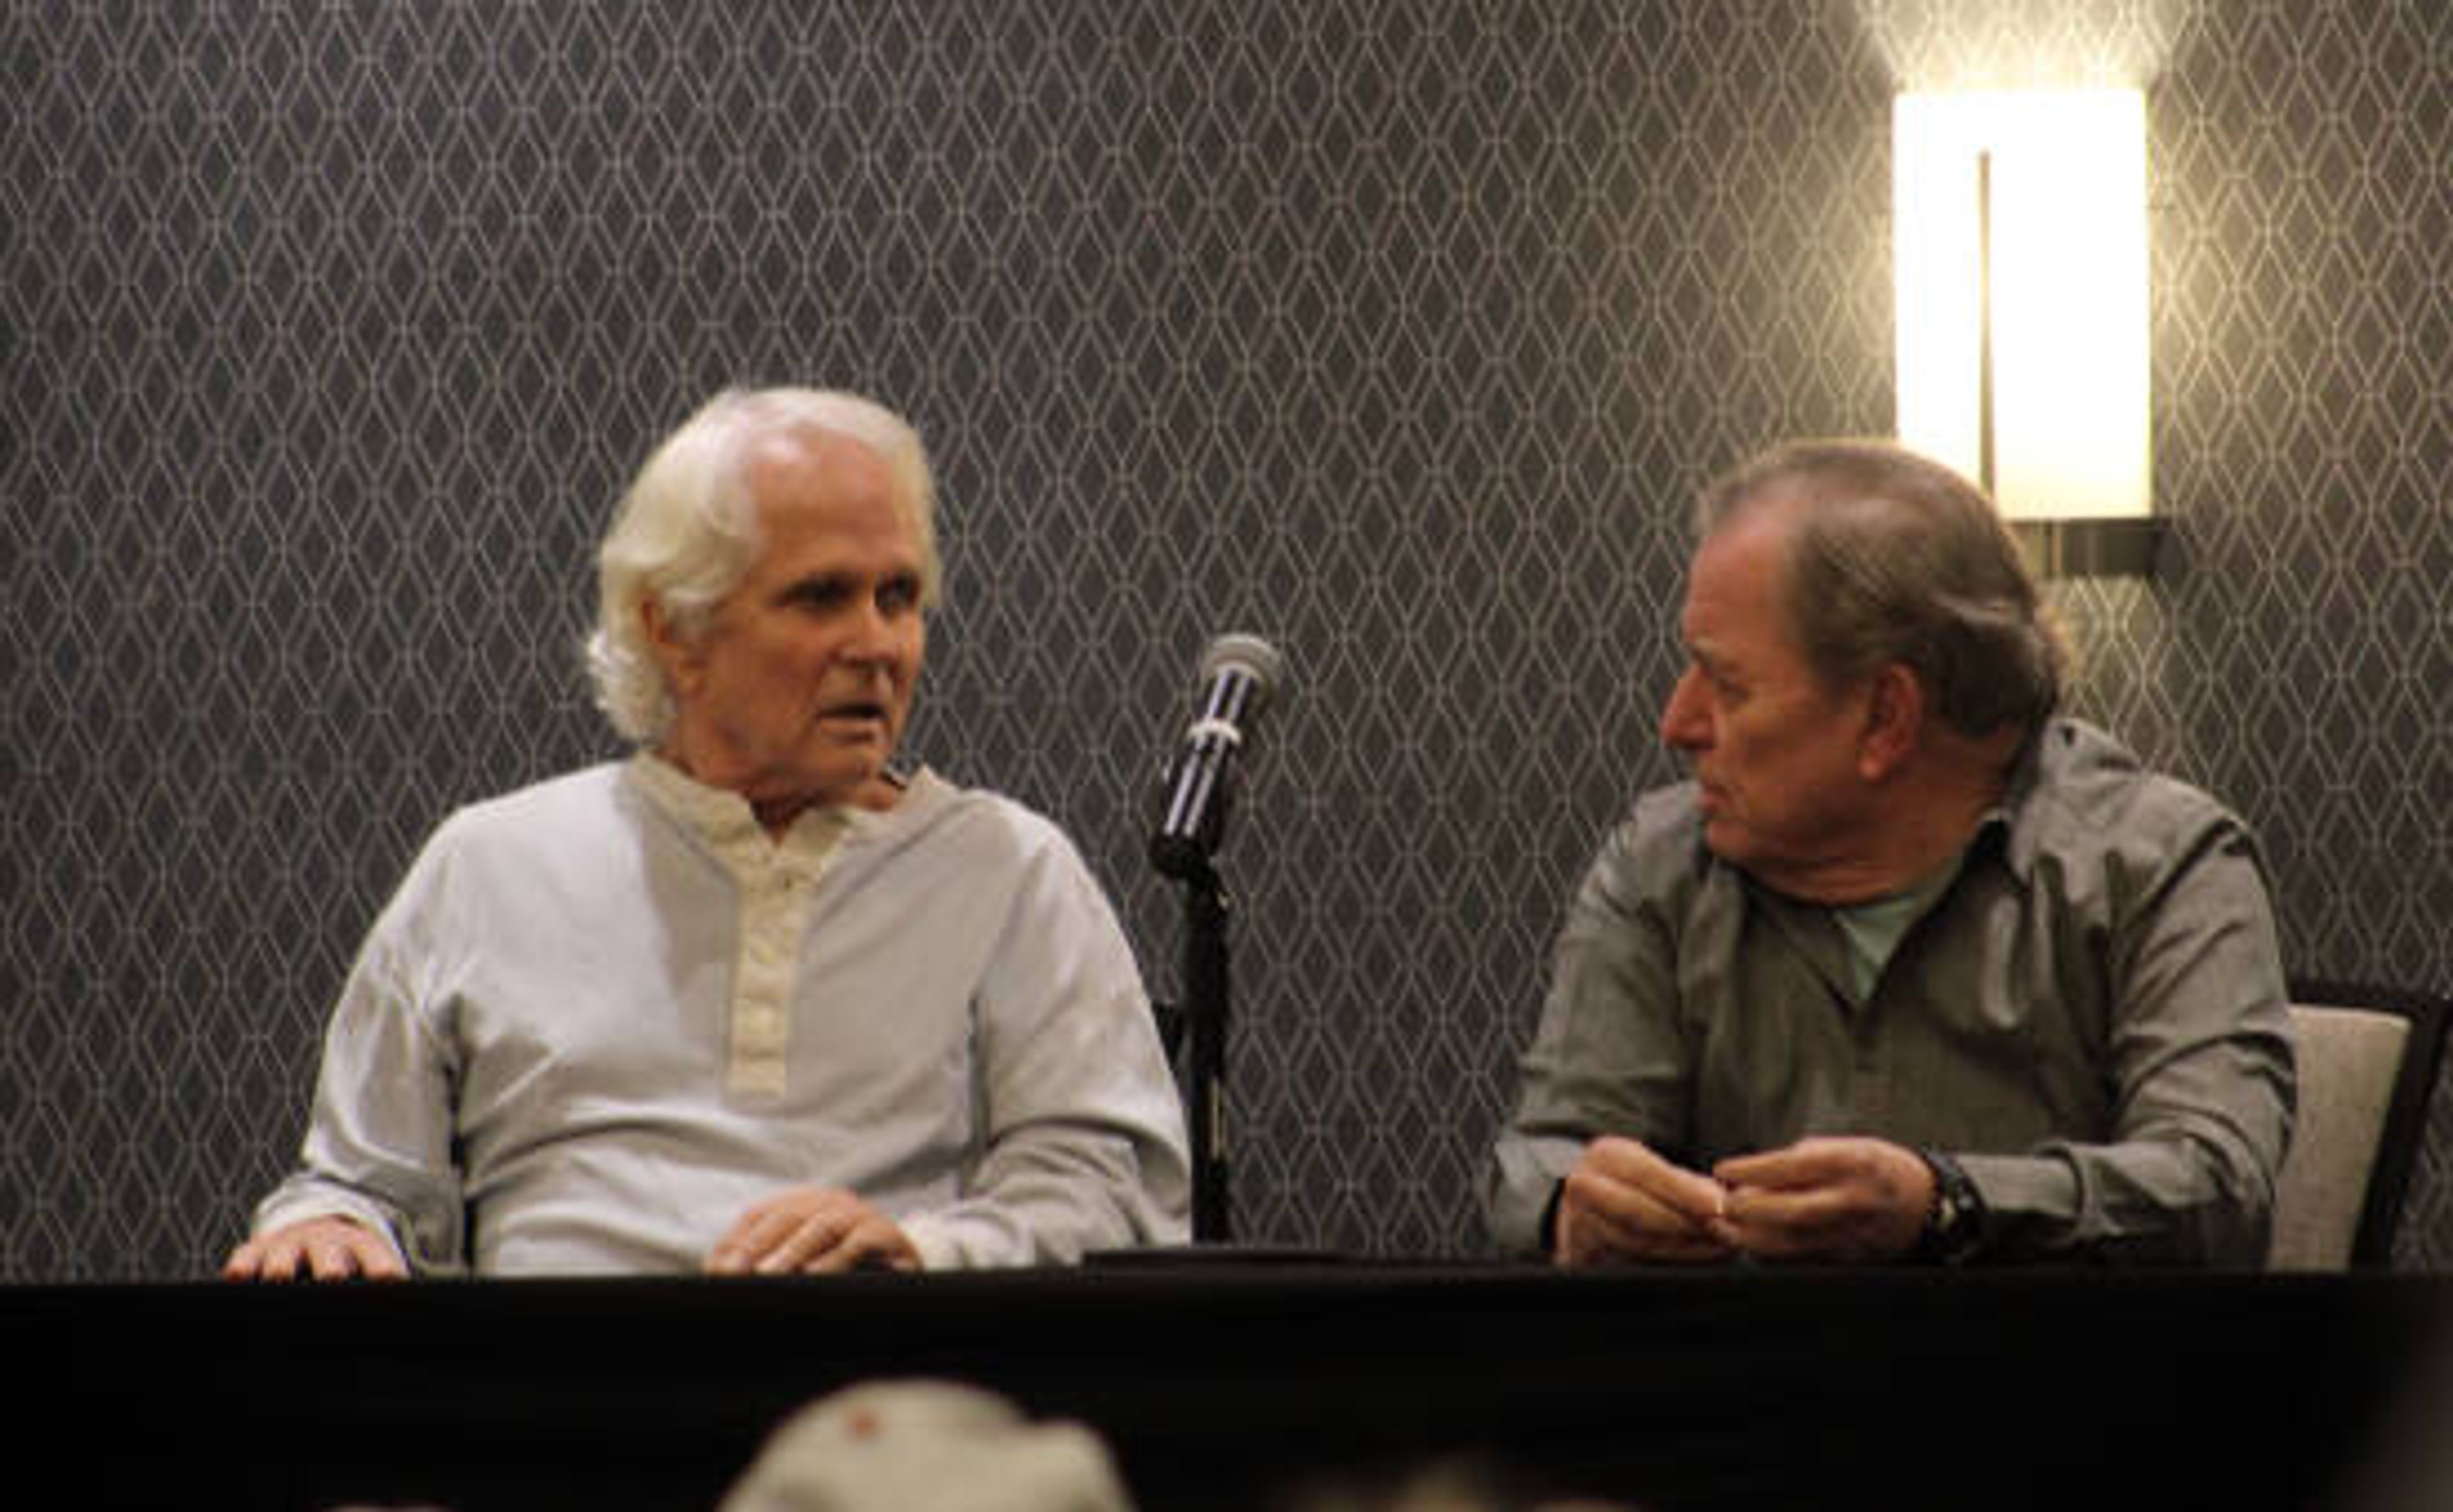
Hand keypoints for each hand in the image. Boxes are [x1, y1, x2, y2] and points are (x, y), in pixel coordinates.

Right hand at [222, 1215, 407, 1281]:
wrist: (314, 1227)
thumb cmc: (346, 1259)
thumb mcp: (369, 1264)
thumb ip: (383, 1282)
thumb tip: (409, 1316)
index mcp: (359, 1247)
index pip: (375, 1255)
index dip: (382, 1266)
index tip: (388, 1279)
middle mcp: (325, 1244)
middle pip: (330, 1254)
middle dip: (332, 1265)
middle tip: (334, 1276)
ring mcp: (289, 1245)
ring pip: (285, 1255)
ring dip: (283, 1267)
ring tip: (279, 1277)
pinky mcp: (256, 1251)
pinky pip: (247, 1257)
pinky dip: (242, 1268)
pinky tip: (237, 1278)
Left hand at [707, 1187, 920, 1275]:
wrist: (908, 1272)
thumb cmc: (847, 1272)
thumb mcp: (802, 1264)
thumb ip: (766, 1263)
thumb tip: (719, 1273)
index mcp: (804, 1204)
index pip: (761, 1214)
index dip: (737, 1240)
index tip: (715, 1270)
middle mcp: (831, 1202)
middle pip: (786, 1216)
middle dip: (757, 1246)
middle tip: (733, 1274)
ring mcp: (859, 1215)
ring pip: (819, 1226)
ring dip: (791, 1252)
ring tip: (767, 1276)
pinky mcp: (886, 1234)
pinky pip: (856, 1244)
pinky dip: (833, 1261)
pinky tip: (813, 1277)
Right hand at [1553, 1135, 1736, 1266]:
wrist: (1583, 1205)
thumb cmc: (1628, 1183)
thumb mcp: (1651, 1170)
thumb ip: (1685, 1183)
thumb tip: (1723, 1198)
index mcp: (1606, 1156)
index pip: (1647, 1173)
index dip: (1684, 1191)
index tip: (1716, 1205)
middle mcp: (1586, 1186)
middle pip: (1638, 1210)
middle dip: (1685, 1224)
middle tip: (1723, 1232)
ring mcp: (1579, 1221)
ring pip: (1636, 1240)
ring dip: (1682, 1246)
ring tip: (1718, 1247)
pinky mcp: (1580, 1252)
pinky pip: (1628, 1260)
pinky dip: (1666, 1259)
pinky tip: (1695, 1255)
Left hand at [1709, 1136, 1932, 1262]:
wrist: (1925, 1202)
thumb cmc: (1876, 1167)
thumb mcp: (1845, 1147)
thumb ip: (1800, 1161)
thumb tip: (1750, 1178)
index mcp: (1852, 1163)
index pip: (1793, 1166)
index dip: (1752, 1170)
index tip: (1723, 1170)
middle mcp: (1854, 1200)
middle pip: (1791, 1211)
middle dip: (1748, 1210)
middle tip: (1719, 1205)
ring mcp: (1854, 1233)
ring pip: (1794, 1242)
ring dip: (1752, 1237)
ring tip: (1725, 1227)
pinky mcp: (1851, 1258)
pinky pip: (1804, 1259)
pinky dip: (1773, 1253)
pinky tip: (1751, 1244)